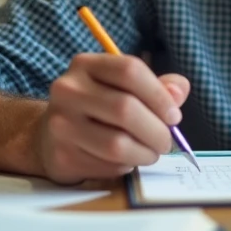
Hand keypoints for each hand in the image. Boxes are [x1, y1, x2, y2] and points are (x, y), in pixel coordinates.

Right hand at [34, 53, 189, 183]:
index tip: (174, 116)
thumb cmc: (98, 108)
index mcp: (86, 65)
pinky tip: (125, 160)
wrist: (52, 136)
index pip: (130, 70)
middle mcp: (68, 90)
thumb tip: (178, 92)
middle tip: (167, 142)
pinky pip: (107, 166)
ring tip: (151, 153)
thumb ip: (158, 86)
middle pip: (125, 108)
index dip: (159, 95)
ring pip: (117, 144)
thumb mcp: (124, 88)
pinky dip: (126, 166)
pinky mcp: (61, 156)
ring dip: (144, 153)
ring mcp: (60, 124)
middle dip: (156, 130)